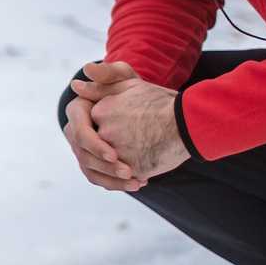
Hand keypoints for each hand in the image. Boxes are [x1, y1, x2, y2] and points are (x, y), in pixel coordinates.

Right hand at [64, 60, 142, 191]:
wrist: (140, 105)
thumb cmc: (130, 87)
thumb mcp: (124, 77)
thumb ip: (109, 72)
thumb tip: (86, 71)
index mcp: (77, 112)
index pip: (80, 133)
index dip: (95, 146)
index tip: (115, 155)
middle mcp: (75, 131)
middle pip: (83, 156)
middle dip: (106, 167)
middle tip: (129, 172)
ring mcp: (83, 148)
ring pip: (90, 170)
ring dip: (112, 180)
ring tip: (137, 182)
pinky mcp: (94, 160)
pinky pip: (100, 177)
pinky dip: (116, 183)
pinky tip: (139, 182)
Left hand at [80, 65, 187, 180]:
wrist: (189, 122)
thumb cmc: (161, 102)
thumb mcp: (130, 84)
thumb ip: (101, 84)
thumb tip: (75, 85)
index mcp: (101, 111)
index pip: (92, 126)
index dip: (109, 130)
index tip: (126, 128)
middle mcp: (104, 132)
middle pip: (100, 148)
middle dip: (111, 151)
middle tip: (131, 148)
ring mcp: (116, 152)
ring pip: (110, 166)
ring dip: (120, 168)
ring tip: (138, 164)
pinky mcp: (131, 169)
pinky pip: (124, 179)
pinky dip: (130, 179)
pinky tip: (144, 174)